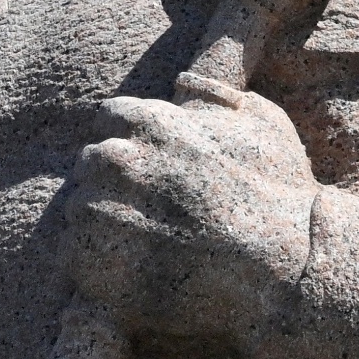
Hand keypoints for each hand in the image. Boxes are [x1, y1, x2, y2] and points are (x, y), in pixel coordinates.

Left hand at [61, 74, 316, 344]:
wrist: (284, 265)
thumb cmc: (281, 192)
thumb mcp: (262, 120)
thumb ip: (216, 96)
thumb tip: (185, 84)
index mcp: (150, 121)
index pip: (109, 118)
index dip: (128, 141)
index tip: (144, 166)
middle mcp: (119, 160)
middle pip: (91, 163)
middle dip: (112, 181)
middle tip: (143, 209)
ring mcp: (104, 212)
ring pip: (79, 210)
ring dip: (101, 223)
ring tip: (137, 245)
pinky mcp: (96, 264)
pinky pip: (73, 257)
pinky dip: (94, 265)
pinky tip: (126, 274)